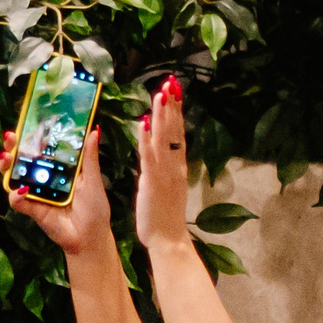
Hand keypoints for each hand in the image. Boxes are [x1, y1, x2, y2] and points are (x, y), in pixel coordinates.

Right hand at [2, 125, 110, 254]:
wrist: (90, 238)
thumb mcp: (92, 179)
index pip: (41, 150)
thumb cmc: (94, 209)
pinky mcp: (32, 210)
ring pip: (15, 179)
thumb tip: (94, 130)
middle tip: (9, 138)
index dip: (31, 138)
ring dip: (7, 168)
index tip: (26, 124)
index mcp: (58, 170)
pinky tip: (20, 190)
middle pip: (23, 161)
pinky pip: (18, 201)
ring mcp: (35, 194)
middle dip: (13, 149)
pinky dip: (16, 196)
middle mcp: (44, 180)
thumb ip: (89, 158)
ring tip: (5, 159)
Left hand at [133, 76, 192, 255]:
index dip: (176, 112)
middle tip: (171, 82)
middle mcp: (174, 166)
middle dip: (172, 105)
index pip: (177, 133)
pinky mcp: (153, 182)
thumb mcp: (164, 187)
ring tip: (160, 93)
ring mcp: (165, 173)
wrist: (168, 240)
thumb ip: (161, 168)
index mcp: (177, 167)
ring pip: (164, 139)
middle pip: (174, 130)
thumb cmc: (163, 216)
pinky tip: (144, 123)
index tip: (175, 92)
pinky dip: (147, 140)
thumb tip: (156, 152)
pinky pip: (149, 157)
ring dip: (162, 115)